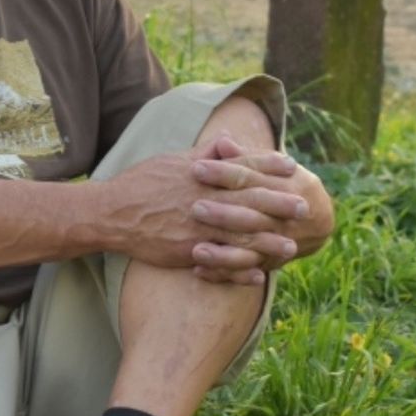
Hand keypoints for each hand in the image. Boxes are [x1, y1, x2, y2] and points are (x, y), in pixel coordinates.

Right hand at [96, 142, 309, 279]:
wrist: (111, 213)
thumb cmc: (141, 183)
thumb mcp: (171, 159)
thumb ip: (203, 152)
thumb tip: (228, 140)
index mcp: (200, 175)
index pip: (241, 167)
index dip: (267, 166)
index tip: (291, 166)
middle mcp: (202, 200)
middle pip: (248, 201)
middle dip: (279, 204)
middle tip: (304, 207)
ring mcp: (196, 228)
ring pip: (239, 235)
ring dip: (267, 242)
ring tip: (292, 248)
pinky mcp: (186, 251)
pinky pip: (220, 263)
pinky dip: (240, 270)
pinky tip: (259, 275)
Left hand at [188, 138, 334, 282]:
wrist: (318, 218)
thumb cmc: (284, 182)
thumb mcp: (272, 167)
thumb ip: (246, 157)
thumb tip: (222, 141)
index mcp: (283, 186)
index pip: (250, 178)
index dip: (223, 173)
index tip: (196, 168)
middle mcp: (282, 218)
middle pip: (250, 215)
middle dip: (223, 214)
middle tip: (195, 208)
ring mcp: (276, 244)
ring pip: (249, 250)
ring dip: (223, 253)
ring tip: (196, 251)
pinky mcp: (267, 262)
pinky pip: (244, 271)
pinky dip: (223, 273)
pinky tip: (199, 270)